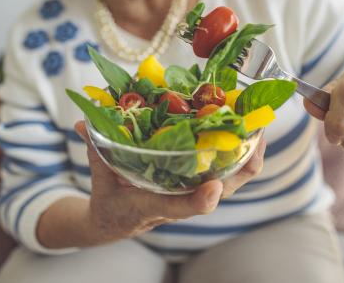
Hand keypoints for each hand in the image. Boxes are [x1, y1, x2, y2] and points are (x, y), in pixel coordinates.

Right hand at [74, 121, 265, 242]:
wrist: (115, 222)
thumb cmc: (110, 202)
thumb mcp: (99, 179)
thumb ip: (96, 150)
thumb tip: (84, 123)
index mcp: (155, 206)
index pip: (180, 208)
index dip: (198, 201)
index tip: (212, 189)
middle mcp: (181, 201)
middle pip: (224, 190)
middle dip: (244, 164)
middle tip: (257, 131)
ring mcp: (192, 194)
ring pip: (232, 180)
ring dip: (249, 154)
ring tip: (259, 122)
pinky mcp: (197, 186)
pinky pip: (227, 172)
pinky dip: (240, 152)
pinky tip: (246, 128)